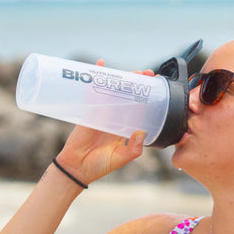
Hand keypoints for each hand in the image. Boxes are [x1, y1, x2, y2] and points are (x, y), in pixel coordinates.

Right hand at [54, 60, 154, 184]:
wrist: (76, 169)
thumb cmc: (98, 166)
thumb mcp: (120, 158)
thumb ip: (133, 149)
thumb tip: (142, 133)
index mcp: (124, 128)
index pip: (138, 109)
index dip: (147, 98)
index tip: (157, 88)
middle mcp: (114, 118)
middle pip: (128, 95)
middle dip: (138, 83)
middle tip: (148, 74)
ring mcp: (101, 113)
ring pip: (113, 91)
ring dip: (122, 78)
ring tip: (135, 71)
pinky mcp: (88, 111)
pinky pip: (93, 91)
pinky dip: (96, 77)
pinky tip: (101, 65)